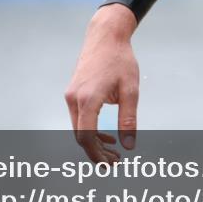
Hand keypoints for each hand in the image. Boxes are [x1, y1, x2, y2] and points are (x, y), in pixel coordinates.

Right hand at [65, 4, 138, 162]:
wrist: (106, 35)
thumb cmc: (121, 60)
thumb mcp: (131, 90)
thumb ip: (129, 119)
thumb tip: (129, 146)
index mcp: (88, 99)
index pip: (86, 137)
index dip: (96, 155)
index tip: (109, 166)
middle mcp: (74, 99)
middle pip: (81, 136)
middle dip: (97, 153)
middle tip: (116, 163)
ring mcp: (71, 95)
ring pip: (79, 128)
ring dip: (95, 143)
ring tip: (114, 153)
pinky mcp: (73, 92)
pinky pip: (80, 118)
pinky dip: (92, 130)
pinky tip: (108, 137)